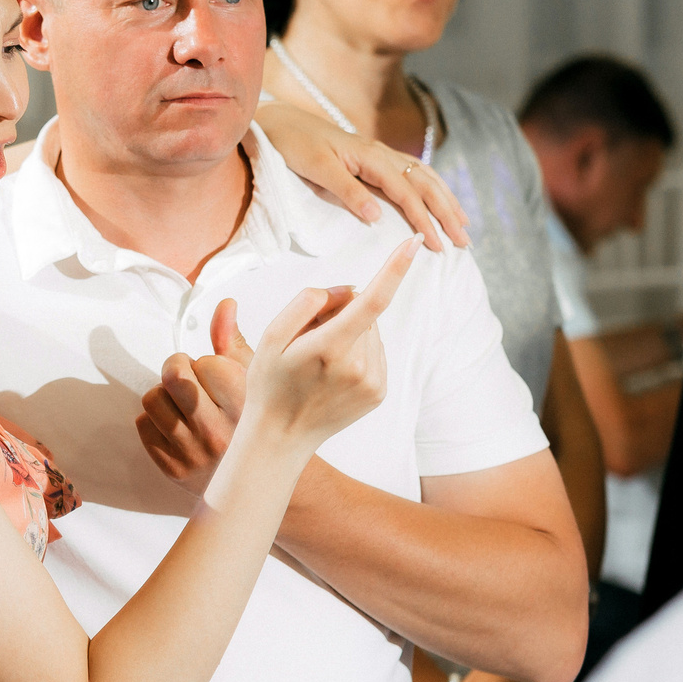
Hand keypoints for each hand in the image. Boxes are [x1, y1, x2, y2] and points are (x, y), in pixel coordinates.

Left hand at [136, 301, 251, 497]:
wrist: (256, 483)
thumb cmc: (253, 422)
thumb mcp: (253, 379)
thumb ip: (233, 340)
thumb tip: (224, 305)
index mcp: (243, 406)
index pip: (204, 362)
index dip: (206, 364)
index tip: (216, 378)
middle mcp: (218, 431)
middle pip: (172, 375)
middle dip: (176, 368)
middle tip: (188, 379)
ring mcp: (193, 453)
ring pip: (151, 399)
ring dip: (164, 396)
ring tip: (184, 406)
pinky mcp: (172, 468)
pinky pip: (143, 426)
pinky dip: (154, 421)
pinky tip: (176, 426)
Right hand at [150, 242, 415, 463]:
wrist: (280, 438)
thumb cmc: (269, 383)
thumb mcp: (272, 335)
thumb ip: (310, 301)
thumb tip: (348, 290)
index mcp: (330, 349)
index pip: (371, 301)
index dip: (394, 269)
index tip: (413, 243)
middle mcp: (359, 367)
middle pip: (363, 313)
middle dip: (342, 312)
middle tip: (308, 339)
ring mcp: (373, 383)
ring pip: (371, 333)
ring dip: (350, 334)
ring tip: (319, 362)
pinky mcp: (379, 392)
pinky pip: (375, 353)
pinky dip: (358, 353)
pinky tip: (333, 374)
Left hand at [254, 100, 467, 247]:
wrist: (281, 122)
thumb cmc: (294, 146)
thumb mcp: (317, 169)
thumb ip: (346, 191)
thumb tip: (377, 216)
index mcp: (370, 157)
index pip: (407, 193)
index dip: (425, 219)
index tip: (438, 245)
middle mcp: (382, 153)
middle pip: (425, 184)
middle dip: (447, 213)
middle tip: (464, 242)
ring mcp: (380, 153)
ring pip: (424, 176)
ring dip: (446, 199)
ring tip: (463, 224)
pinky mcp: (374, 156)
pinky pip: (413, 170)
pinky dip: (432, 186)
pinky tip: (440, 197)